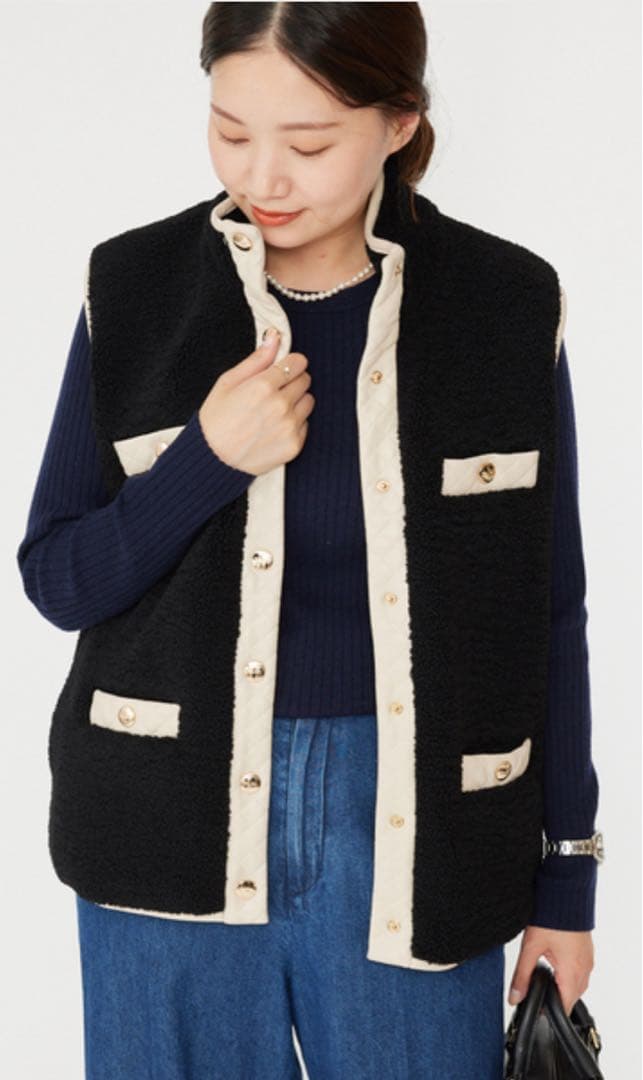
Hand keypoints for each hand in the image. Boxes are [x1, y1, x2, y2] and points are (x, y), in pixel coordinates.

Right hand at [198, 328, 314, 475]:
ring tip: (273, 410)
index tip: (282, 368)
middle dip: (292, 381)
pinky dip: (294, 423)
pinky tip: (274, 427)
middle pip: (305, 380)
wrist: (213, 460)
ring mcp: (289, 426)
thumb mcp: (227, 382)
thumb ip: (256, 360)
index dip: (290, 363)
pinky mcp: (294, 445)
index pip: (297, 362)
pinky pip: (305, 424)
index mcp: (263, 386)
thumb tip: (274, 337)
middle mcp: (280, 405)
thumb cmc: (216, 420)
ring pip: (308, 401)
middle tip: (273, 392)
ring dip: (296, 402)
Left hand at [508, 925, 594, 1015]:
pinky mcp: (586, 950)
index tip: (537, 1009)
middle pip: (570, 997)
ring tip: (544, 976)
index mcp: (572, 972)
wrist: (565, 893)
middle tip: (536, 991)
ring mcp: (587, 959)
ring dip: (562, 985)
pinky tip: (554, 963)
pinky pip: (579, 971)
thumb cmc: (551, 917)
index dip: (550, 1011)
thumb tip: (514, 997)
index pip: (564, 1006)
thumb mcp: (530, 948)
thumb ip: (522, 976)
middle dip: (555, 997)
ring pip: (576, 984)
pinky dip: (567, 973)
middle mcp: (584, 969)